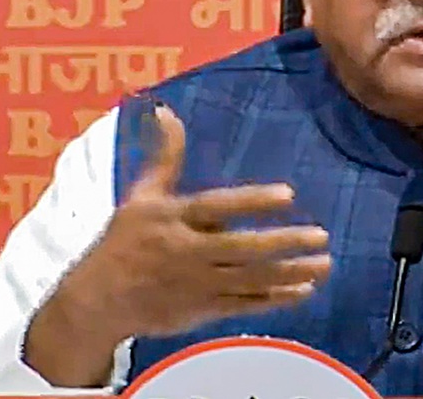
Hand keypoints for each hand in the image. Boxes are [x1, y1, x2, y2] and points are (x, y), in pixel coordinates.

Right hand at [23, 104, 330, 385]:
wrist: (98, 301)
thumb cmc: (125, 241)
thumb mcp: (140, 195)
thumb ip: (165, 156)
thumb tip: (167, 111)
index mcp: (173, 219)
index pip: (218, 206)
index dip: (252, 201)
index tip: (289, 194)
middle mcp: (188, 252)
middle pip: (241, 248)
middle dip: (283, 243)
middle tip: (321, 235)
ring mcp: (198, 284)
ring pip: (251, 279)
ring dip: (290, 273)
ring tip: (325, 263)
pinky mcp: (203, 310)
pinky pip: (245, 305)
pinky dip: (275, 299)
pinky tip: (304, 289)